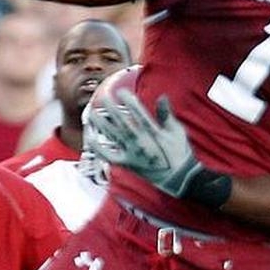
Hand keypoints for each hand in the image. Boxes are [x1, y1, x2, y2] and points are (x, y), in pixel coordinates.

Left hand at [86, 90, 204, 197]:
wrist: (179, 177)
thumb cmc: (179, 152)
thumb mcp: (176, 130)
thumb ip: (166, 114)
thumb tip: (162, 97)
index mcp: (153, 131)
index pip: (137, 112)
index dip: (128, 101)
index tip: (120, 92)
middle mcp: (140, 141)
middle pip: (122, 121)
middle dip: (112, 108)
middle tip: (103, 96)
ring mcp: (132, 152)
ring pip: (113, 136)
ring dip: (101, 124)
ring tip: (92, 113)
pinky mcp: (127, 163)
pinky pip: (109, 156)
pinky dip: (99, 148)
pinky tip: (90, 140)